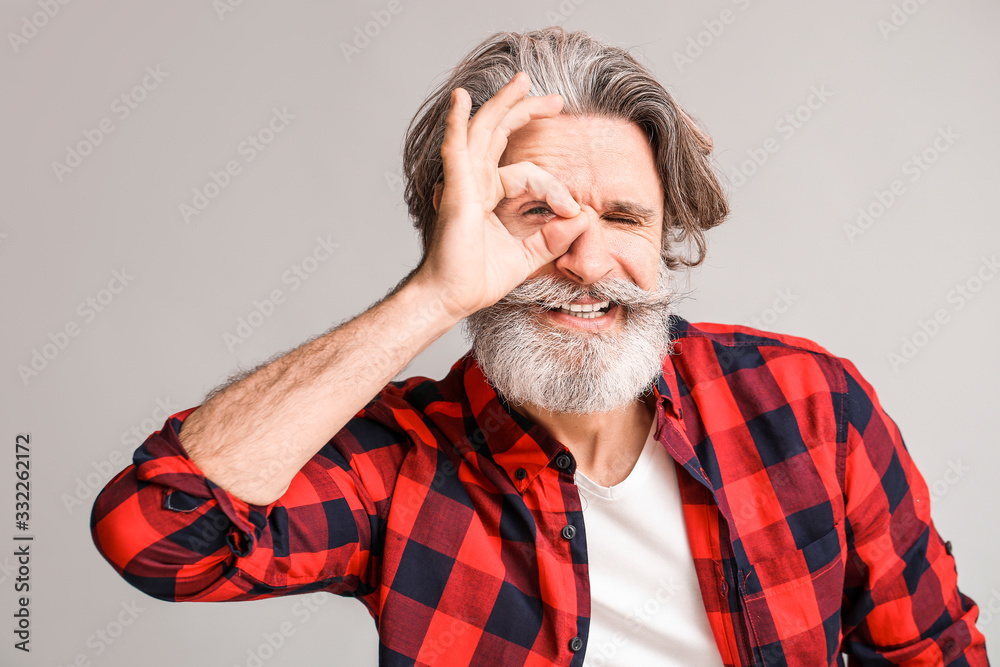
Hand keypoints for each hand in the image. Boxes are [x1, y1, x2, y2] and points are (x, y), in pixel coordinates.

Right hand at [413, 71, 587, 318]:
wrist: (451, 298)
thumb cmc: (478, 279)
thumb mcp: (529, 256)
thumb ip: (554, 238)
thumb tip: (583, 217)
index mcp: (489, 196)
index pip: (528, 173)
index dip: (556, 186)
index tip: (574, 209)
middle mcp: (474, 183)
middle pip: (499, 134)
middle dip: (526, 111)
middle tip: (555, 100)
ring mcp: (463, 184)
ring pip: (483, 131)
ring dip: (502, 103)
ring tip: (522, 80)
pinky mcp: (457, 191)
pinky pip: (457, 149)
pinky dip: (458, 123)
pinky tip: (462, 99)